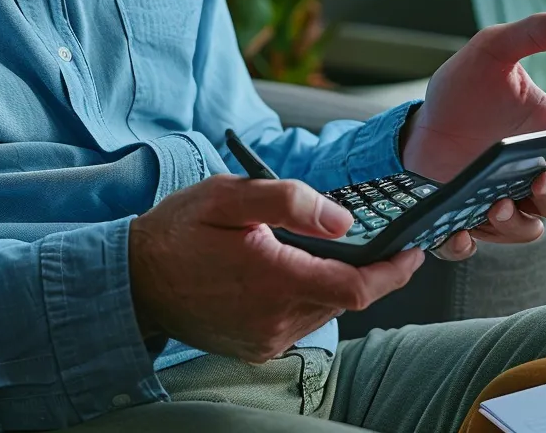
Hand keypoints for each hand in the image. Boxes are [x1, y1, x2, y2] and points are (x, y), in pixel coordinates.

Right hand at [127, 175, 425, 361]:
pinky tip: (287, 273)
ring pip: (325, 310)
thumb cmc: (178, 232)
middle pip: (345, 297)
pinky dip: (306, 298)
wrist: (131, 282)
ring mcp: (266, 339)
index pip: (358, 287)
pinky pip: (300, 322)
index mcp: (274, 280)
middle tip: (369, 239)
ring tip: (315, 251)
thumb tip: (343, 221)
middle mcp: (275, 319)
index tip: (415, 251)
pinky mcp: (257, 348)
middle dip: (363, 270)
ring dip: (332, 283)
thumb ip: (288, 201)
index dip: (394, 271)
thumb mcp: (229, 197)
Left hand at [403, 11, 545, 260]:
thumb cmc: (464, 89)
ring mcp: (498, 204)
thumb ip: (533, 34)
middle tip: (537, 181)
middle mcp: (529, 180)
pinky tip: (459, 231)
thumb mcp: (493, 50)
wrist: (420, 121)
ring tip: (497, 203)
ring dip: (516, 223)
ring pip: (523, 229)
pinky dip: (467, 244)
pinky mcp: (463, 221)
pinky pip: (471, 245)